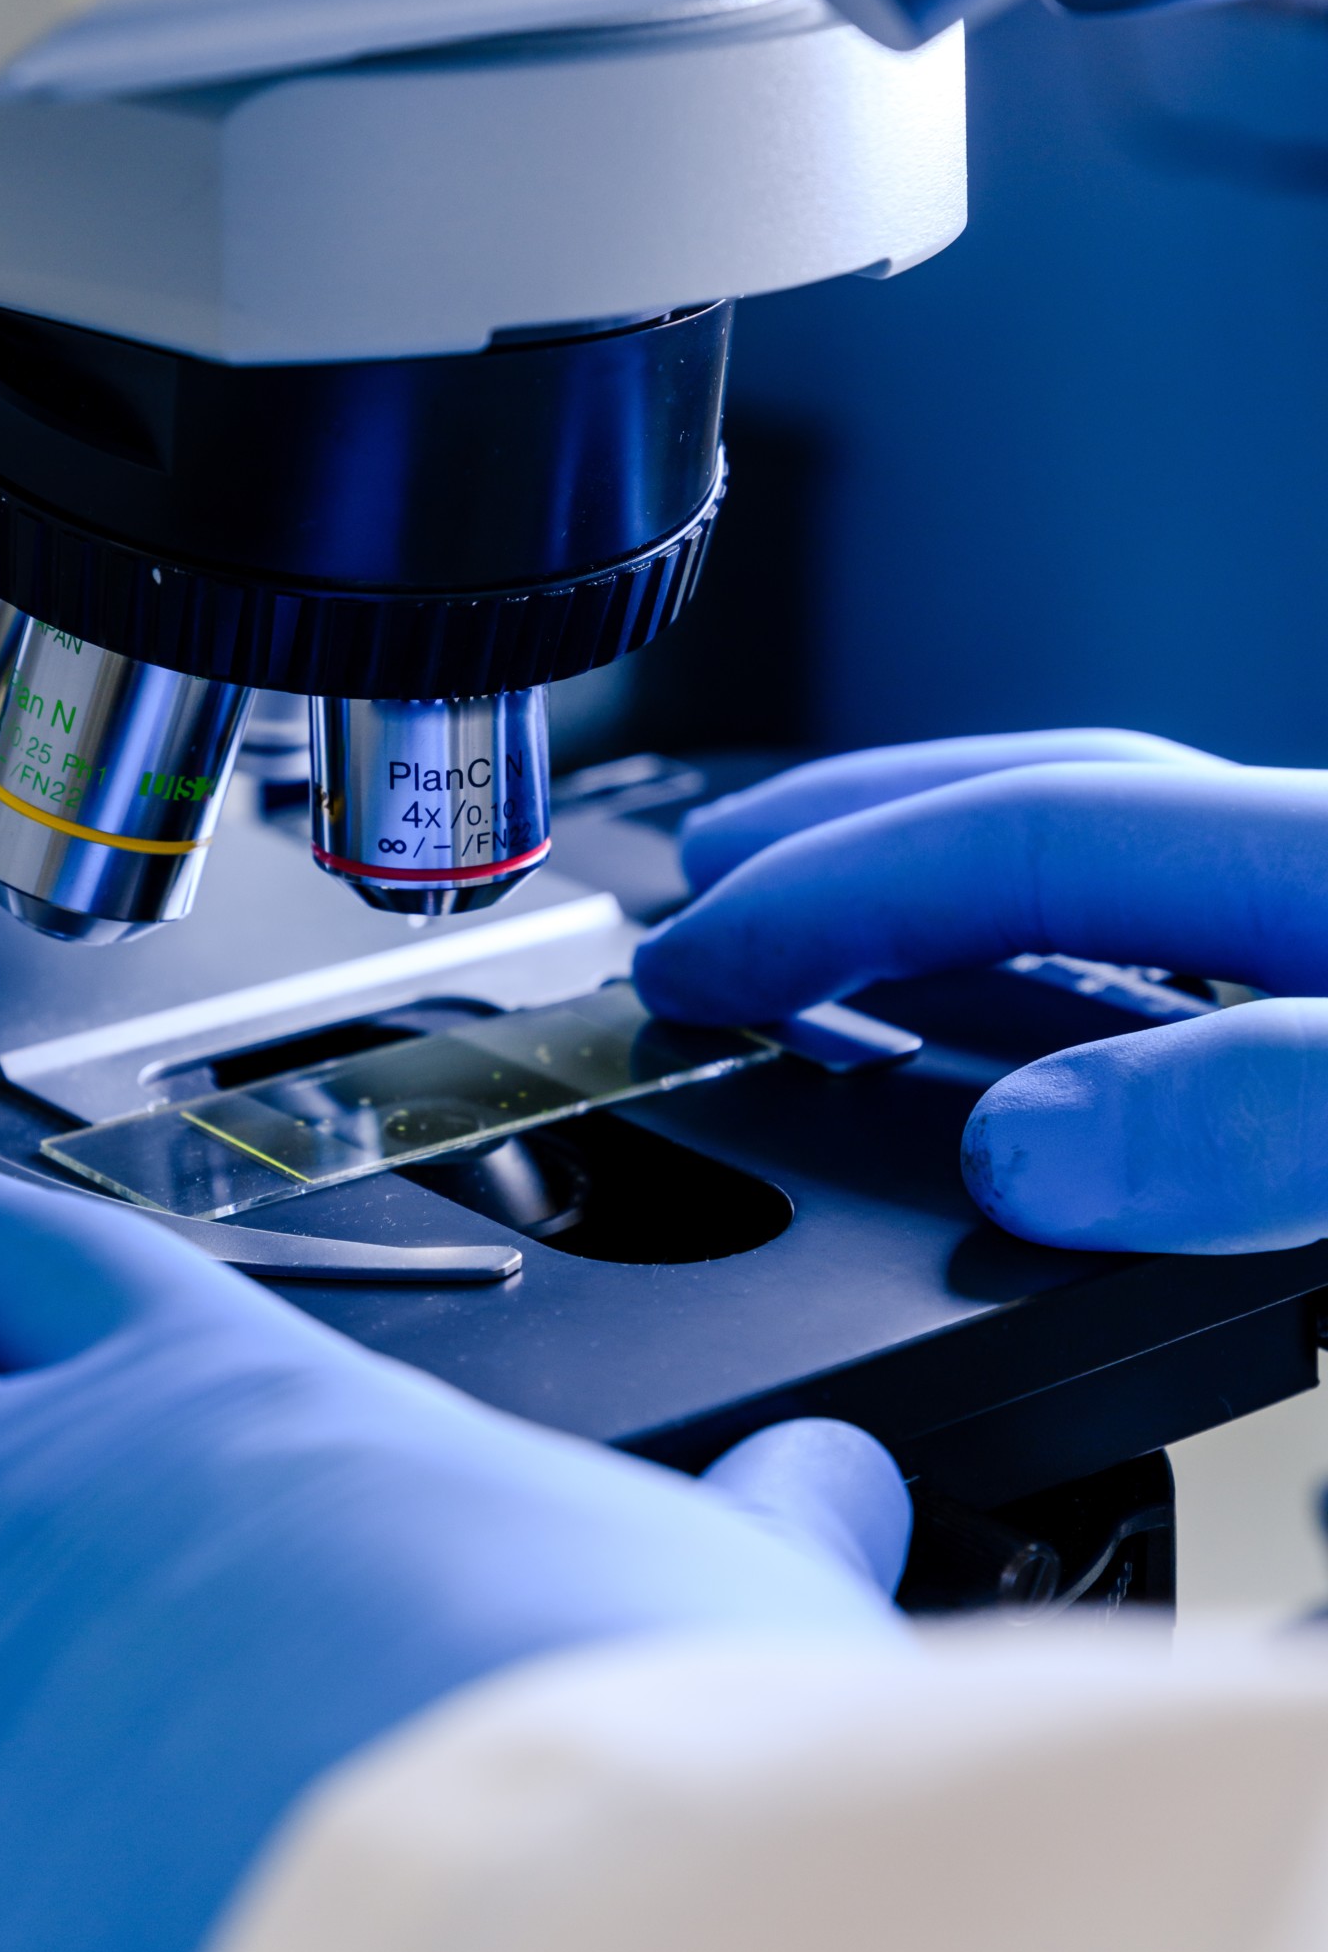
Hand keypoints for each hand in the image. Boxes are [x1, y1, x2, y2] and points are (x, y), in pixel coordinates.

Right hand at [634, 731, 1327, 1254]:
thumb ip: (1245, 1119)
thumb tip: (1018, 1152)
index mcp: (1323, 862)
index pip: (1017, 836)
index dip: (824, 897)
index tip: (687, 970)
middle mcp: (1327, 872)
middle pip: (1055, 800)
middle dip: (855, 827)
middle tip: (711, 871)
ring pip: (1129, 869)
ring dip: (959, 890)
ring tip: (850, 933)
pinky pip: (1198, 951)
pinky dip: (1080, 971)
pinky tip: (1066, 1044)